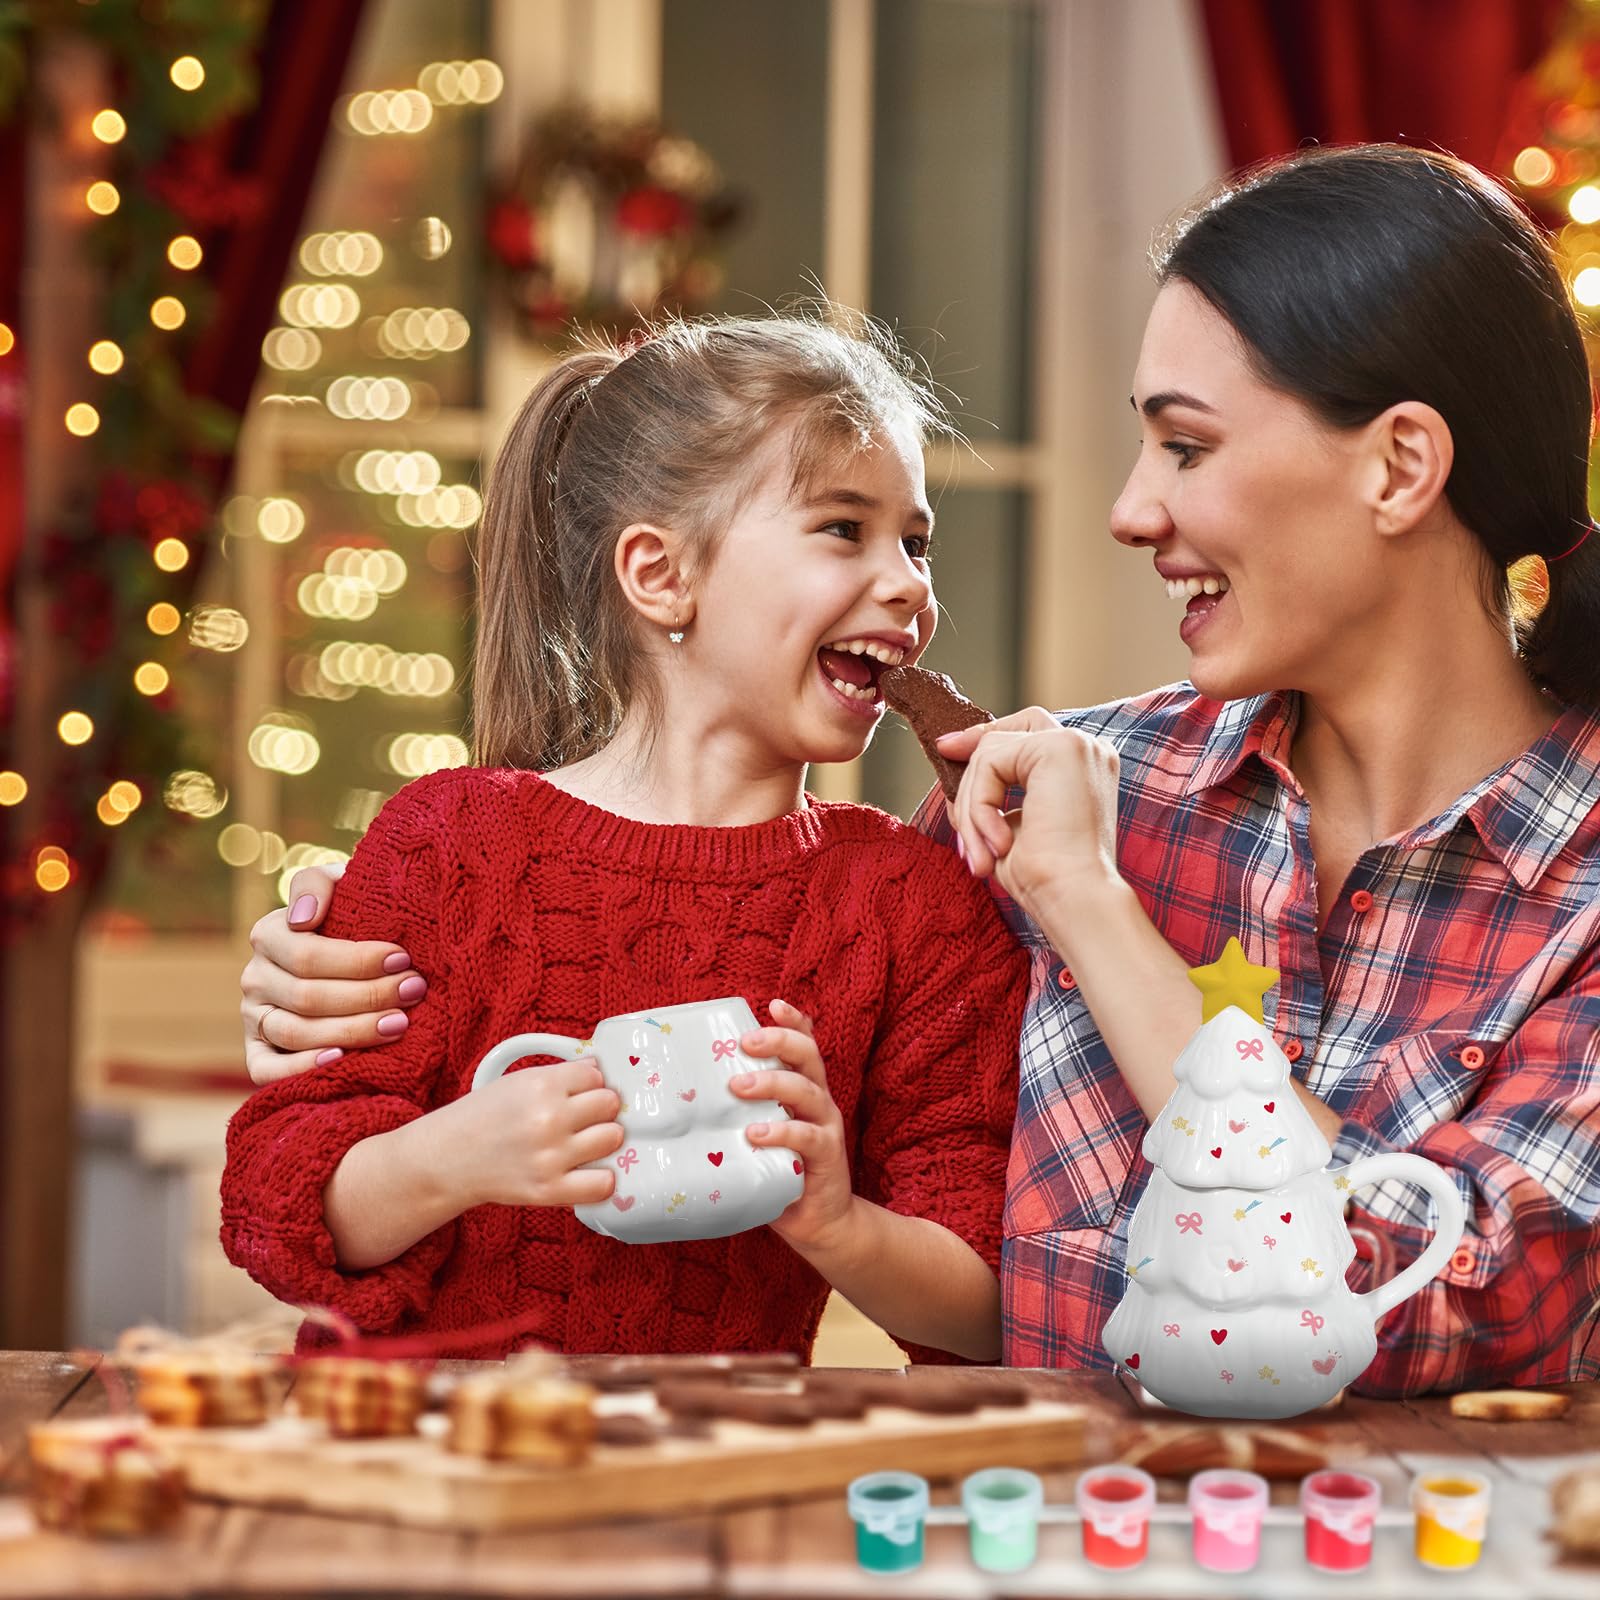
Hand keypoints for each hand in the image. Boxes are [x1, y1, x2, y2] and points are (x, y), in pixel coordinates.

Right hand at [242, 862, 423, 1085]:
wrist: (357, 956)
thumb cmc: (354, 917)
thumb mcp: (340, 888)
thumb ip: (318, 884)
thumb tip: (303, 918)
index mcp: (269, 935)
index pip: (308, 954)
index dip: (357, 960)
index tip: (403, 959)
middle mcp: (254, 977)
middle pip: (308, 996)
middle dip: (368, 996)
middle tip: (414, 991)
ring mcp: (254, 1018)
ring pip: (296, 1032)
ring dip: (352, 1031)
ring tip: (399, 1024)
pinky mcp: (258, 1054)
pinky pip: (267, 1071)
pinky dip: (301, 1069)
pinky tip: (342, 1061)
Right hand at [434, 1059, 624, 1209]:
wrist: (447, 1159)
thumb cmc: (483, 1117)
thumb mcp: (518, 1081)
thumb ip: (561, 1074)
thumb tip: (600, 1068)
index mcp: (541, 1085)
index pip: (597, 1075)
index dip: (591, 1084)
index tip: (582, 1093)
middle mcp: (549, 1118)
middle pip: (609, 1104)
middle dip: (601, 1109)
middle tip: (586, 1117)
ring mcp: (551, 1156)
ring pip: (612, 1138)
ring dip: (604, 1139)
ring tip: (587, 1141)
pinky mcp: (549, 1190)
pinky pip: (602, 1184)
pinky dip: (601, 1179)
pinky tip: (589, 1171)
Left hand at [730, 1000, 853, 1253]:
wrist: (820, 1222)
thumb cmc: (780, 1171)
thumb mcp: (760, 1134)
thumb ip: (738, 1114)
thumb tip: (680, 1100)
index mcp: (803, 1089)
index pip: (804, 1045)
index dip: (793, 1022)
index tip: (773, 1004)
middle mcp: (818, 1101)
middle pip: (808, 1056)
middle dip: (778, 1041)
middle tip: (745, 1042)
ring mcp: (825, 1126)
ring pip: (807, 1091)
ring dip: (772, 1083)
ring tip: (738, 1086)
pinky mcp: (827, 1156)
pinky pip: (807, 1137)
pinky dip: (781, 1132)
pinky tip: (756, 1134)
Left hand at [935, 707, 1122, 918]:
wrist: (1073, 898)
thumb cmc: (1044, 878)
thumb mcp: (1009, 823)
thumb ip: (991, 788)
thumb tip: (951, 756)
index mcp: (1081, 766)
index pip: (1024, 731)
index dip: (983, 738)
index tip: (947, 750)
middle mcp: (1086, 748)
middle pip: (1003, 736)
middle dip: (968, 774)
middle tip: (958, 825)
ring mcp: (1075, 743)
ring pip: (989, 754)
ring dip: (972, 809)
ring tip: (981, 854)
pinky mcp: (1060, 748)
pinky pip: (990, 763)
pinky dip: (981, 807)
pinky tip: (998, 844)